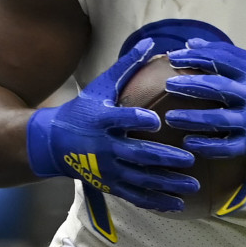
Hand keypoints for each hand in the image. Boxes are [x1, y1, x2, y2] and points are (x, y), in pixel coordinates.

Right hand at [25, 38, 198, 212]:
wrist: (53, 144)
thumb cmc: (83, 110)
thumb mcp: (101, 86)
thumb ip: (127, 66)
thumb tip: (152, 41)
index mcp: (102, 120)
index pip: (120, 119)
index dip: (135, 119)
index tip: (155, 120)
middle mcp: (105, 147)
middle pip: (136, 154)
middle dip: (163, 158)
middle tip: (189, 158)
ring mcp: (108, 169)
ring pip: (140, 179)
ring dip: (166, 184)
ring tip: (192, 184)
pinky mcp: (111, 185)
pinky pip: (136, 196)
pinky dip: (156, 202)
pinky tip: (178, 205)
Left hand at [164, 39, 245, 161]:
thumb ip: (226, 54)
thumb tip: (191, 43)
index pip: (220, 61)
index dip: (195, 57)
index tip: (173, 57)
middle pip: (217, 87)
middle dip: (191, 85)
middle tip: (169, 84)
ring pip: (218, 119)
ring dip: (193, 118)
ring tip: (171, 117)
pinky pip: (226, 147)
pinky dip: (207, 146)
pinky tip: (189, 142)